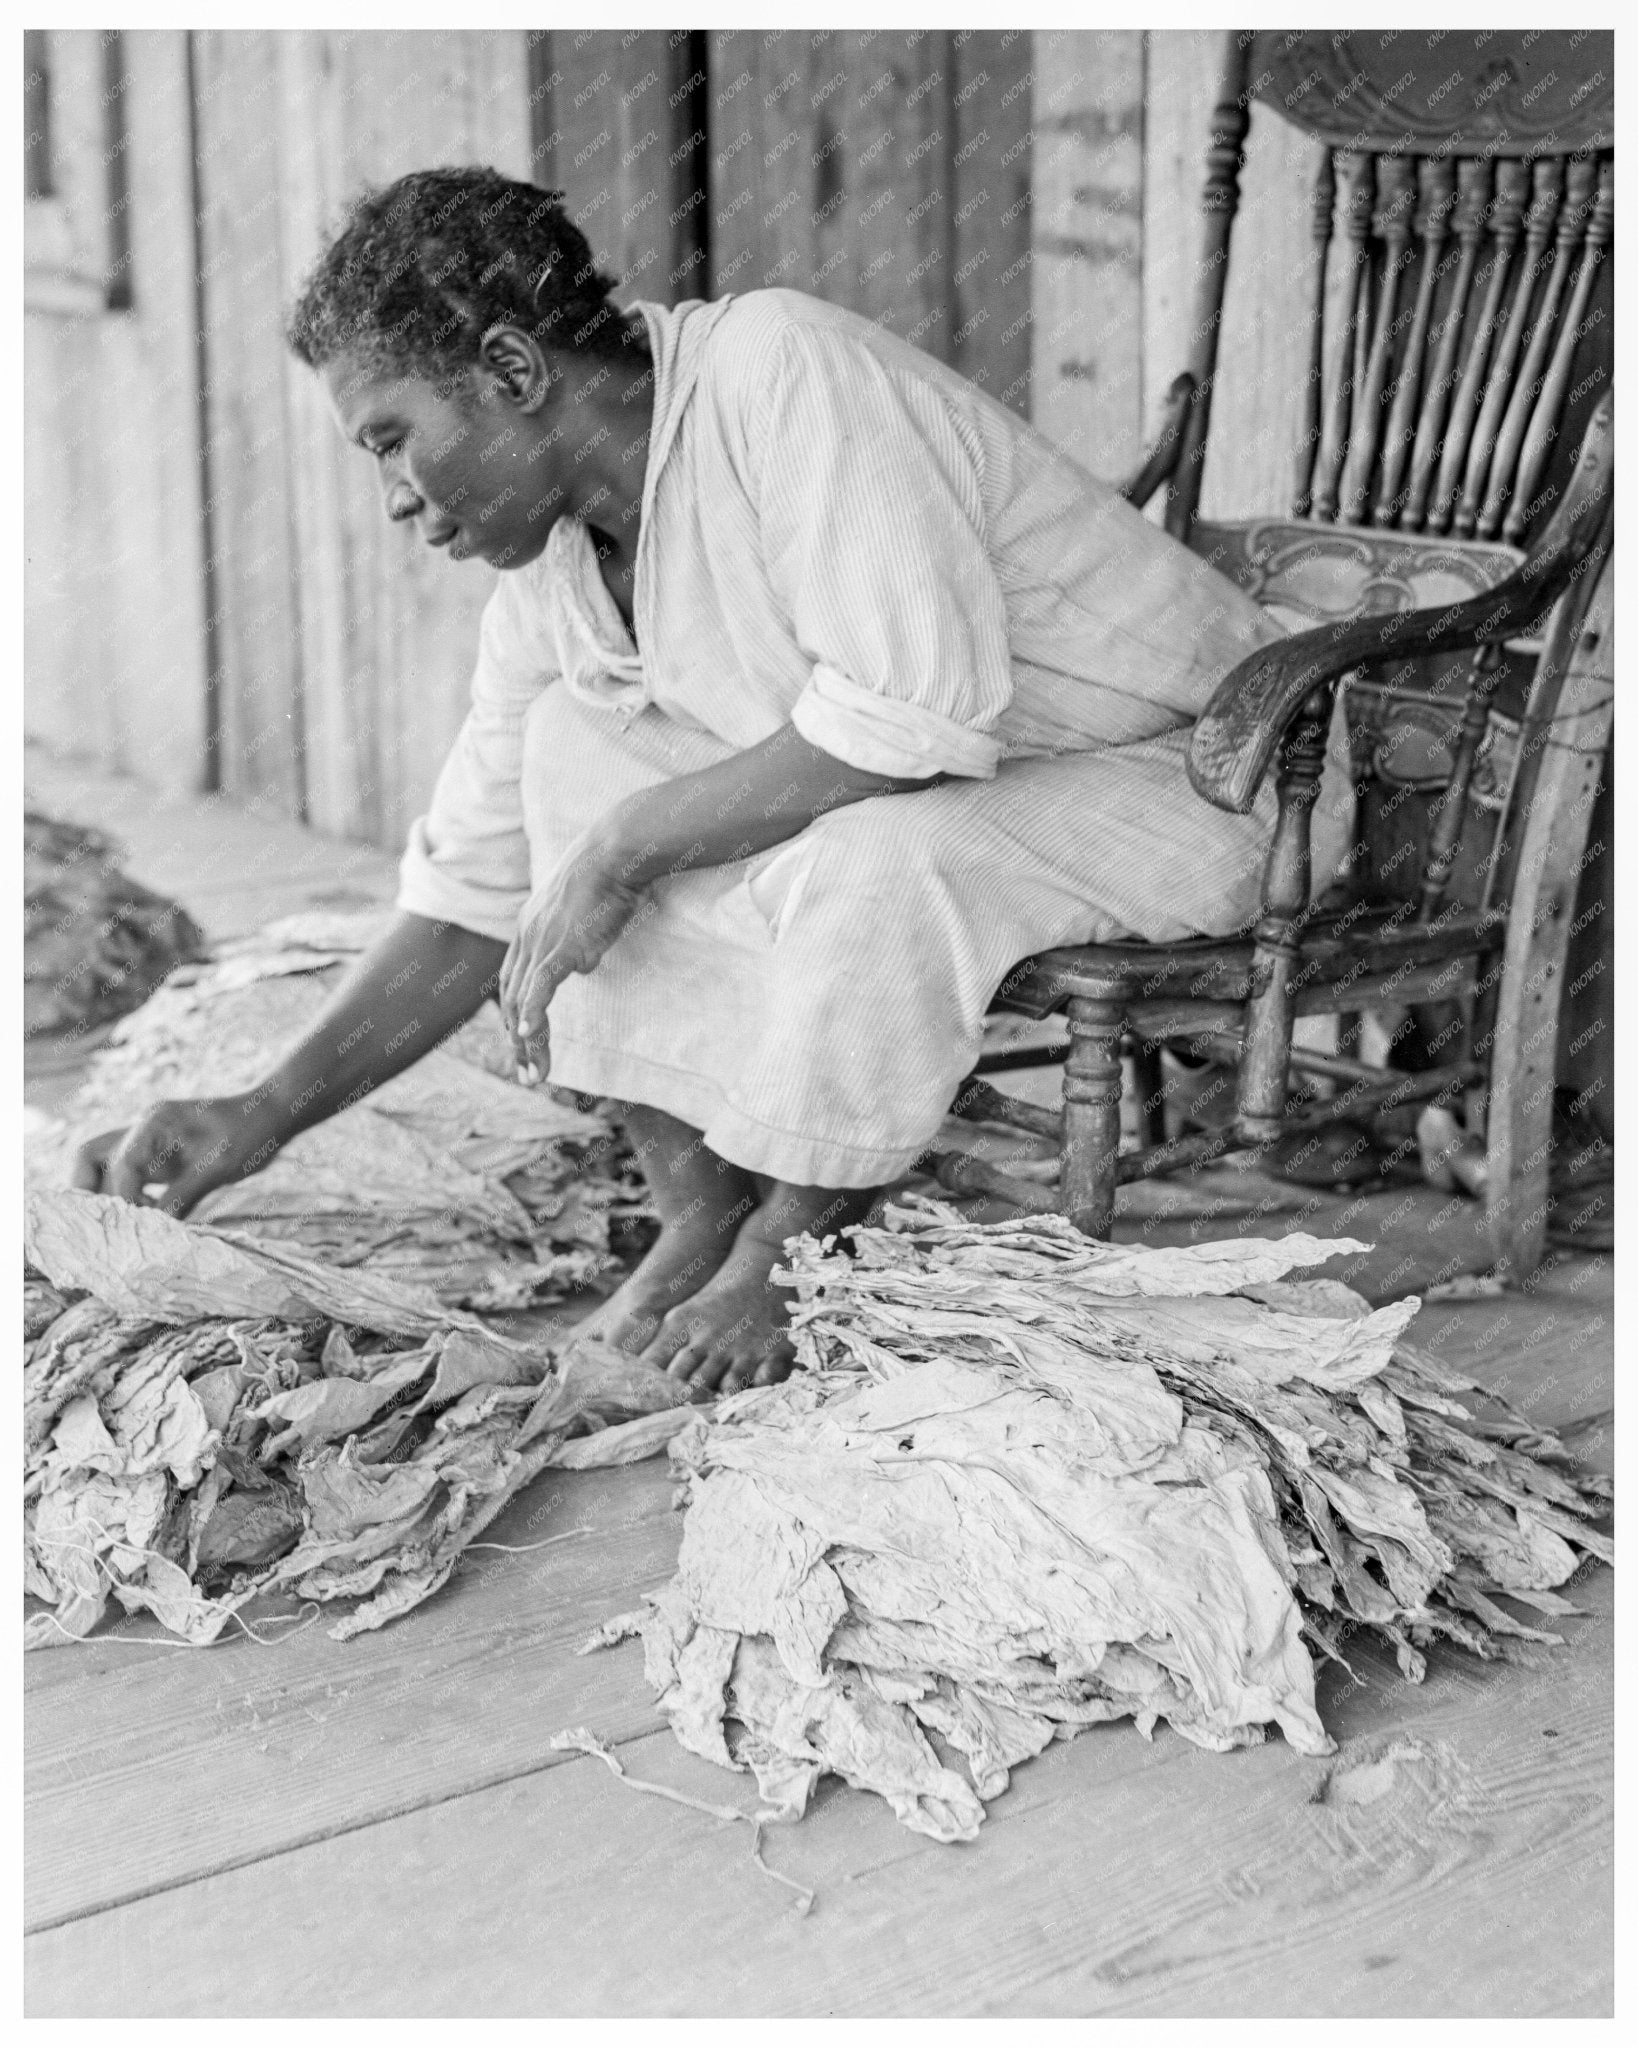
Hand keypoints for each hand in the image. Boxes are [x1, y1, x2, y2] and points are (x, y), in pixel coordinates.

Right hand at [70, 1093, 283, 1216]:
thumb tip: (155, 1229)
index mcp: (154, 1123)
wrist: (273, 1112)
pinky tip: (147, 1219)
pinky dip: (129, 1195)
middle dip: (87, 1190)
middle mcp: (143, 1128)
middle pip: (89, 1155)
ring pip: (104, 1164)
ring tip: (127, 1225)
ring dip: (106, 1194)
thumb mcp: (219, 1167)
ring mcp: (149, 1140)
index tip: (138, 1225)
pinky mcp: (161, 1154)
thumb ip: (183, 1195)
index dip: (125, 1199)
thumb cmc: (251, 1132)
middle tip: (107, 1223)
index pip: (121, 1166)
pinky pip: (130, 1174)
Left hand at [499, 847, 642, 1077]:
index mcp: (528, 931)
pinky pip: (541, 987)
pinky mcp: (561, 945)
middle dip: (517, 1044)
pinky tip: (529, 1038)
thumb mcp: (588, 917)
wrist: (614, 852)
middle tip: (529, 1076)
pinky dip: (533, 1014)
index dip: (515, 1018)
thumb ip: (580, 943)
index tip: (524, 1047)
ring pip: (523, 1001)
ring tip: (535, 1074)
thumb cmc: (609, 878)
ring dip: (527, 1043)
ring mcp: (541, 942)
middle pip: (510, 1001)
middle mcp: (526, 939)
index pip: (512, 984)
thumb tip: (584, 967)